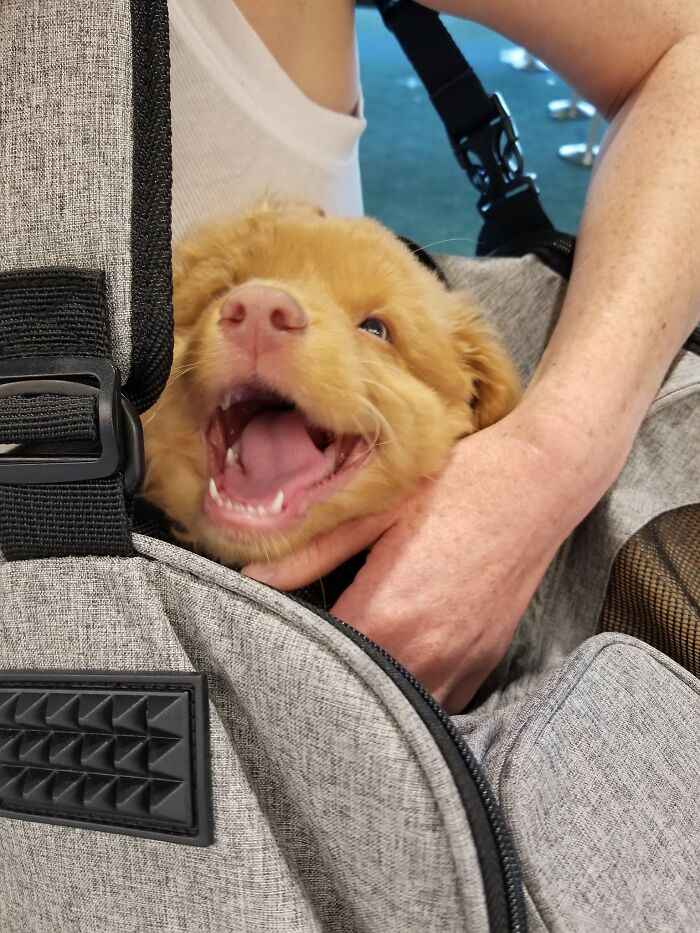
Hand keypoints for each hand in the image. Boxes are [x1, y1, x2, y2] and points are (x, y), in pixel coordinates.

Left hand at [243, 407, 589, 712]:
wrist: (538, 484)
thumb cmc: (456, 488)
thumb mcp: (376, 510)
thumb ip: (311, 552)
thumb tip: (252, 578)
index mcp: (386, 614)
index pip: (315, 666)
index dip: (288, 659)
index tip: (273, 649)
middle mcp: (425, 653)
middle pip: (355, 697)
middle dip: (326, 680)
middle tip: (305, 655)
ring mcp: (460, 664)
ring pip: (400, 710)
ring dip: (372, 694)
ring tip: (351, 662)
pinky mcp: (484, 663)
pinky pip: (440, 703)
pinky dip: (414, 693)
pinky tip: (400, 660)